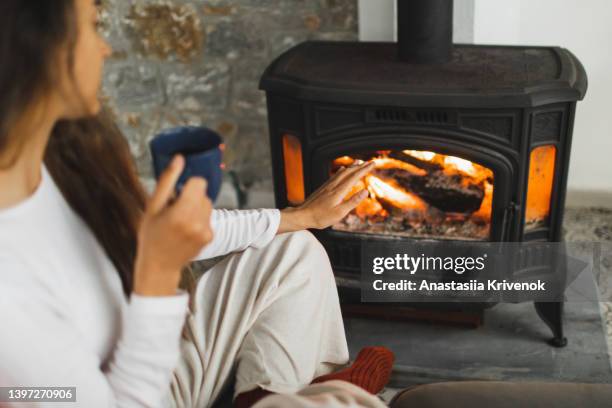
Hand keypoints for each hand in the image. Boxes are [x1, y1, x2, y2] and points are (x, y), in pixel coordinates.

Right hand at [133, 155, 213, 295]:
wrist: (159, 265)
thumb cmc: (151, 235)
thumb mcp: (153, 206)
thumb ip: (167, 181)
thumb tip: (179, 158)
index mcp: (182, 213)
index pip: (199, 182)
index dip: (187, 184)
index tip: (176, 193)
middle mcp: (198, 222)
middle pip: (203, 193)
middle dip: (190, 196)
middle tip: (174, 209)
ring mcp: (206, 231)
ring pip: (207, 204)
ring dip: (195, 207)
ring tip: (179, 219)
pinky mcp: (210, 236)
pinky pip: (208, 217)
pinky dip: (198, 218)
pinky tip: (185, 228)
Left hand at [279, 161, 374, 232]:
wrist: (303, 215)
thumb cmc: (321, 217)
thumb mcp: (340, 213)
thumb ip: (353, 201)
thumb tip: (365, 191)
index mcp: (339, 191)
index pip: (354, 177)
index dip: (364, 170)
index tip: (373, 164)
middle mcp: (333, 185)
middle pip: (349, 172)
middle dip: (360, 167)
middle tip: (369, 162)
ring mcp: (327, 186)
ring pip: (342, 173)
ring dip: (352, 167)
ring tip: (358, 163)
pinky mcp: (323, 188)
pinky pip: (335, 175)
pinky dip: (342, 171)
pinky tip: (342, 170)